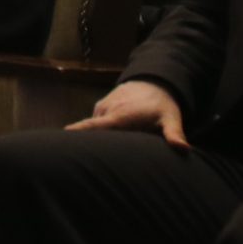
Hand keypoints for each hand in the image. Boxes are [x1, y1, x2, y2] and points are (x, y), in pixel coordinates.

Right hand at [67, 79, 188, 146]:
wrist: (154, 80)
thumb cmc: (162, 105)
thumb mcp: (171, 118)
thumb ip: (174, 133)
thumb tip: (183, 148)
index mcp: (119, 117)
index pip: (92, 128)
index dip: (75, 135)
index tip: (59, 146)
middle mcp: (106, 112)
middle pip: (89, 133)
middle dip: (83, 146)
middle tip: (78, 163)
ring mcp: (102, 109)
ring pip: (93, 129)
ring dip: (94, 141)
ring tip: (99, 157)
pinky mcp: (101, 108)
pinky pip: (95, 123)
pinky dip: (97, 133)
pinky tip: (104, 144)